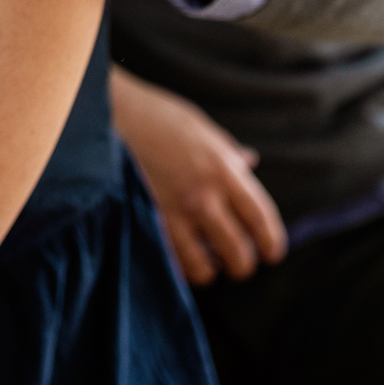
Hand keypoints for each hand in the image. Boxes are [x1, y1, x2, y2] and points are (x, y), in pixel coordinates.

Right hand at [111, 66, 286, 283]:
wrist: (111, 114)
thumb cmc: (157, 116)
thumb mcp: (202, 129)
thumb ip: (228, 152)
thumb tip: (250, 161)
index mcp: (224, 169)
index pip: (260, 218)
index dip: (272, 242)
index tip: (272, 254)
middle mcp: (203, 195)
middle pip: (237, 251)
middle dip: (242, 265)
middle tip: (237, 263)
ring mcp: (173, 212)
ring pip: (203, 266)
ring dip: (208, 270)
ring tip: (205, 263)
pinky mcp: (147, 222)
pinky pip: (170, 262)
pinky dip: (178, 266)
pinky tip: (178, 258)